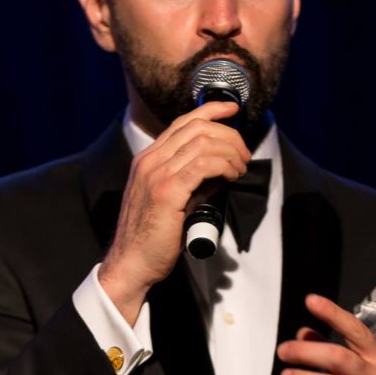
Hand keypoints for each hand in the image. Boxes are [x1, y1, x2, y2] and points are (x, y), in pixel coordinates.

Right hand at [98, 102, 251, 323]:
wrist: (131, 263)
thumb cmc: (151, 239)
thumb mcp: (165, 200)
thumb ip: (183, 181)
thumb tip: (217, 171)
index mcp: (148, 159)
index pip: (183, 123)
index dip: (211, 111)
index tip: (232, 111)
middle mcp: (150, 161)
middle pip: (197, 127)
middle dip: (229, 135)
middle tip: (244, 154)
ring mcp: (156, 174)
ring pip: (203, 143)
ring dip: (230, 152)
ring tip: (240, 168)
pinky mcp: (167, 192)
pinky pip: (203, 165)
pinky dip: (224, 165)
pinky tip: (231, 175)